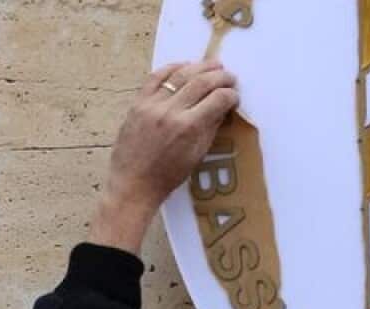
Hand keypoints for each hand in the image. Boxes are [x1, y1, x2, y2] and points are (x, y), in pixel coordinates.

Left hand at [91, 61, 239, 254]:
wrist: (134, 183)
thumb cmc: (169, 175)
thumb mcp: (197, 155)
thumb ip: (210, 128)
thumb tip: (223, 107)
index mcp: (189, 128)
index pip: (217, 100)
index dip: (231, 95)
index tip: (235, 96)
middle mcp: (171, 111)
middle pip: (201, 82)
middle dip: (220, 77)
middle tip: (230, 76)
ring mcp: (152, 104)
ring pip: (180, 75)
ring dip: (200, 67)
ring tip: (213, 64)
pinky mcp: (137, 103)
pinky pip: (156, 77)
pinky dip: (172, 68)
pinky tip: (184, 65)